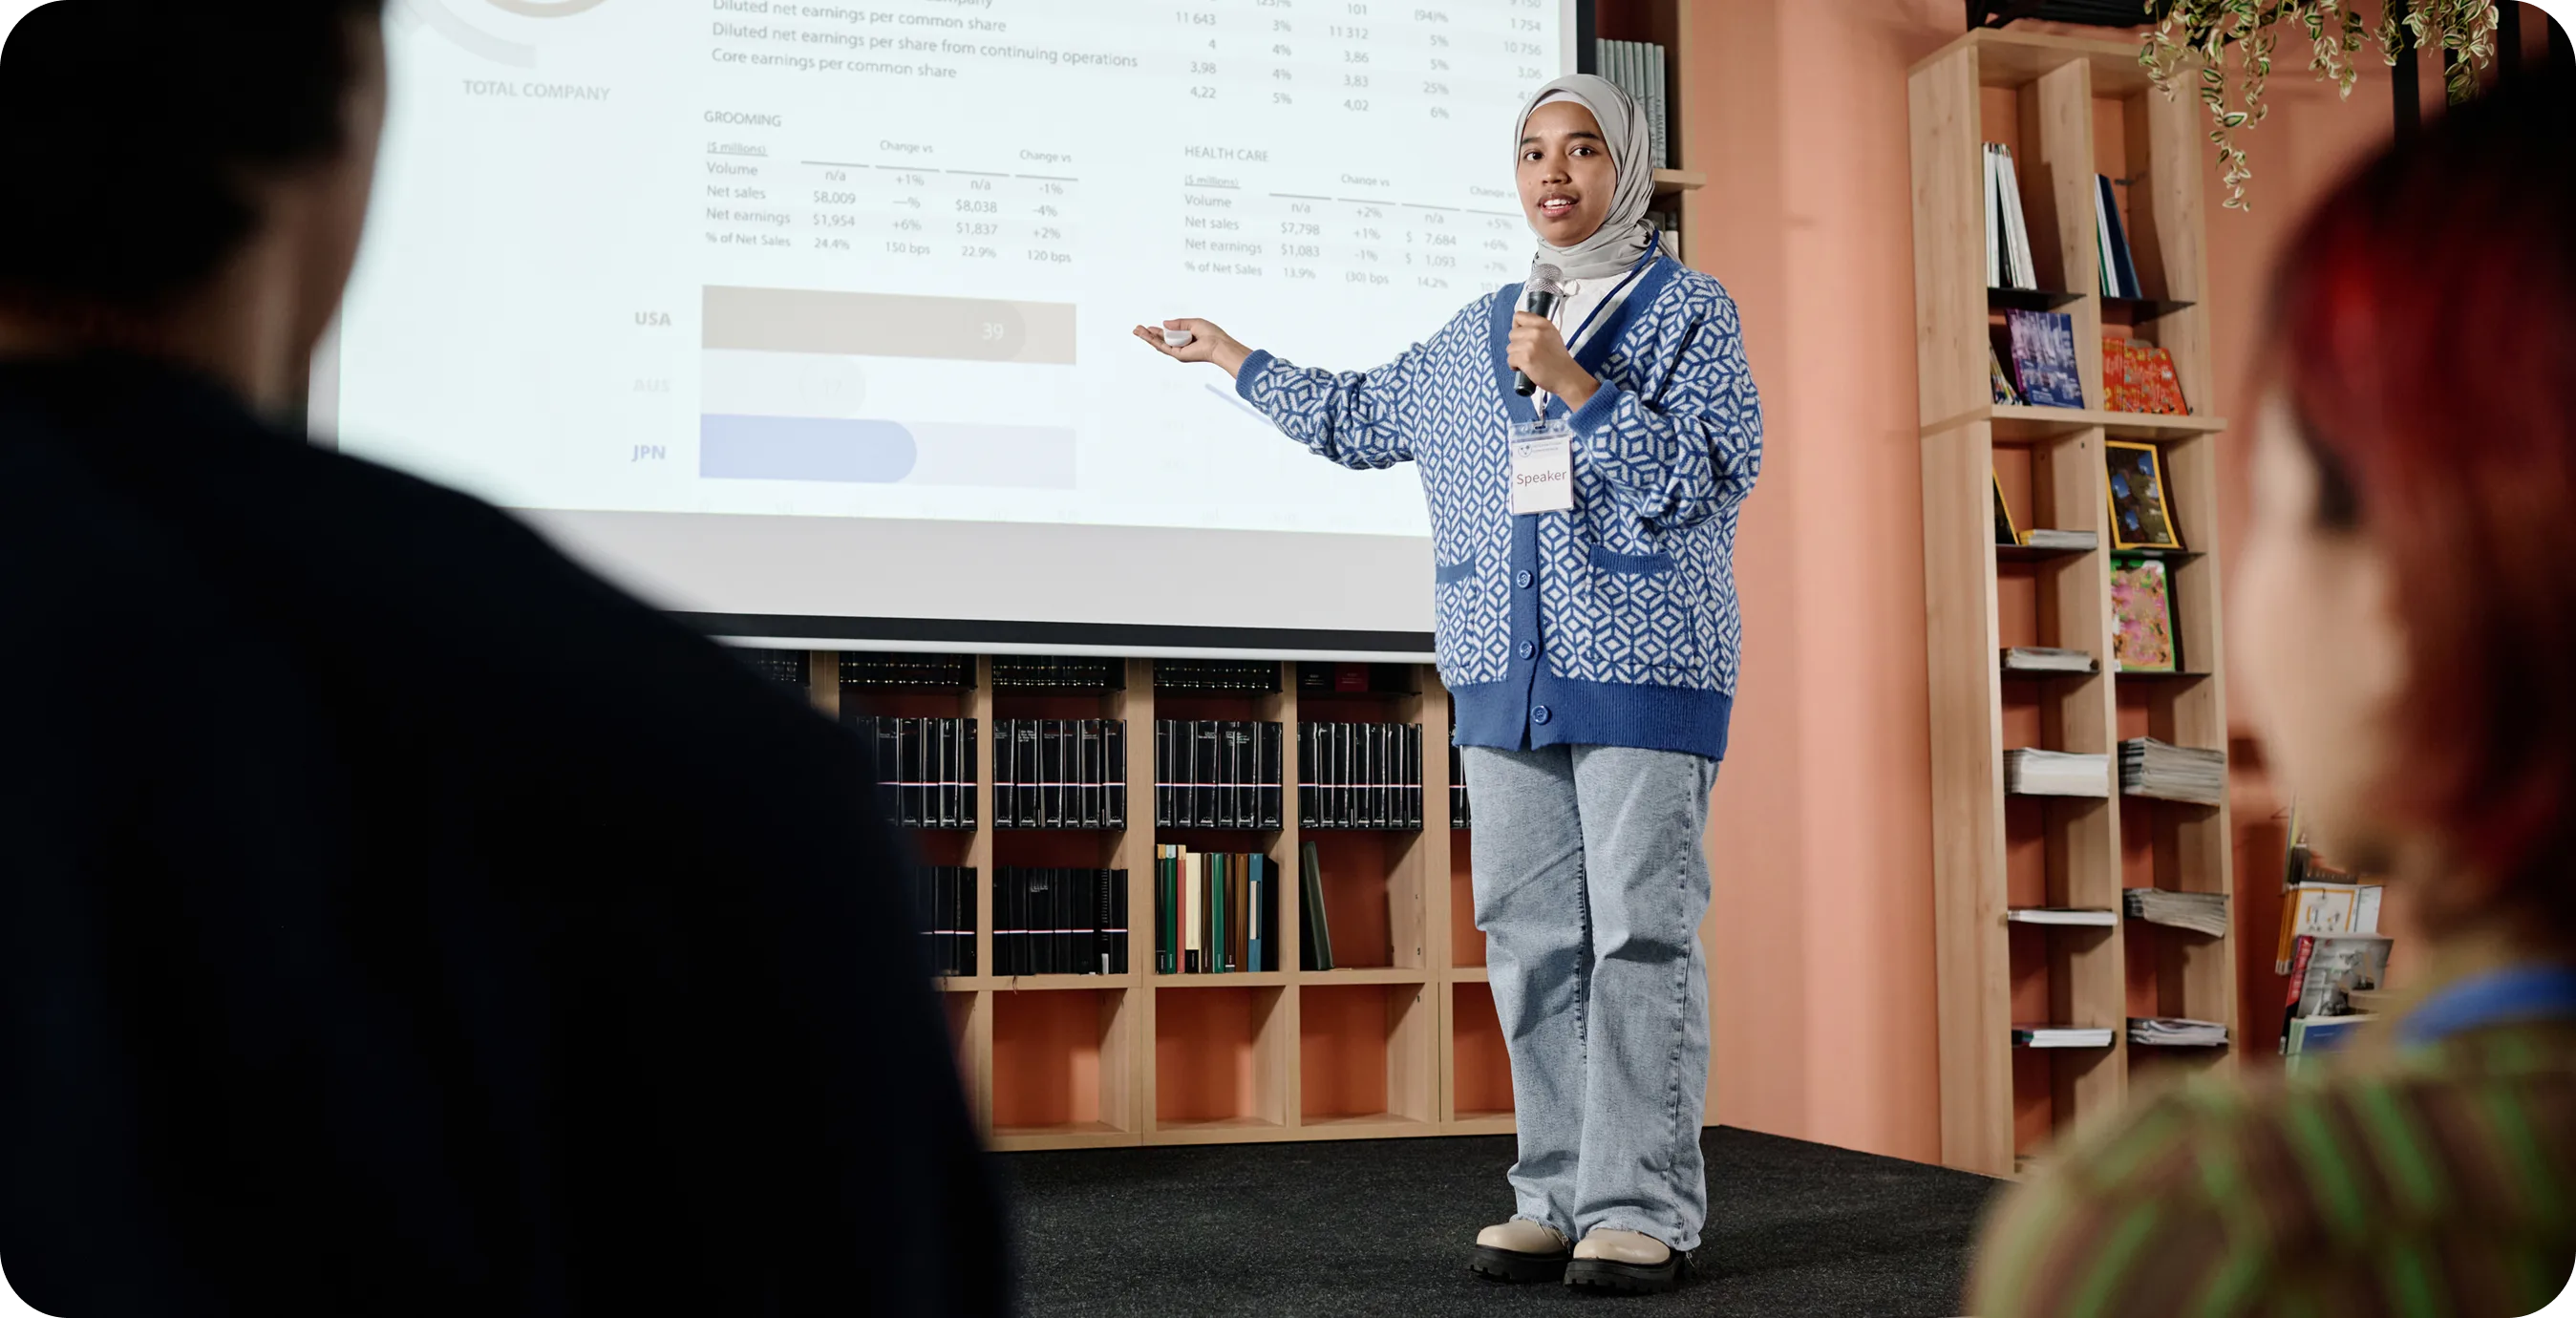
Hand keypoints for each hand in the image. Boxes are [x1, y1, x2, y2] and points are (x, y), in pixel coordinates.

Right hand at [1133, 317, 1250, 376]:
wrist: (1218, 345)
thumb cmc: (1211, 334)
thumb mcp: (1193, 323)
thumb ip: (1179, 323)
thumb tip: (1164, 323)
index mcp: (1186, 338)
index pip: (1169, 335)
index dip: (1158, 331)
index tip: (1150, 327)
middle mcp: (1181, 346)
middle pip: (1161, 340)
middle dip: (1148, 334)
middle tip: (1137, 329)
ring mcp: (1178, 351)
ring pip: (1158, 344)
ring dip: (1147, 337)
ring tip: (1136, 330)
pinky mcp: (1177, 354)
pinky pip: (1162, 346)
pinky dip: (1153, 340)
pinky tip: (1145, 334)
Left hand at [1509, 312, 1596, 409]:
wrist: (1566, 375)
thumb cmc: (1558, 357)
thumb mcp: (1551, 334)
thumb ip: (1536, 328)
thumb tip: (1518, 328)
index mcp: (1543, 323)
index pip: (1518, 316)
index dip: (1517, 327)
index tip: (1521, 336)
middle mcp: (1536, 331)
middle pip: (1512, 334)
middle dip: (1517, 345)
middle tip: (1527, 352)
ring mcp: (1530, 345)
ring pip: (1510, 348)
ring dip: (1516, 356)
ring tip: (1528, 361)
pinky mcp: (1525, 358)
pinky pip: (1510, 359)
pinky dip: (1515, 366)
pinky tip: (1525, 368)